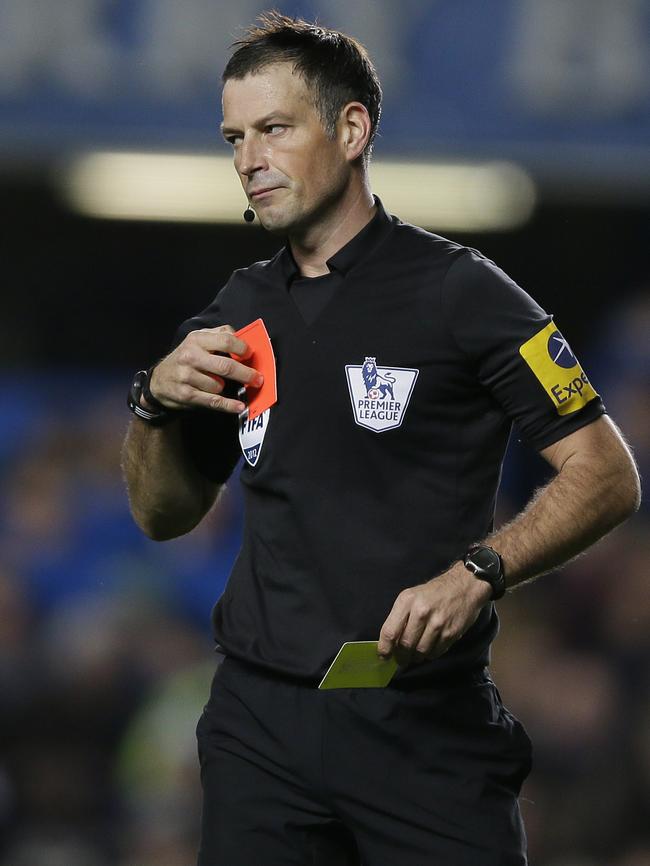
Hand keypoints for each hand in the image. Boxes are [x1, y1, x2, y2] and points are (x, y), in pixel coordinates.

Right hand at [148, 325, 262, 413]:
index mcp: (196, 340)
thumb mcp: (197, 340)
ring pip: (219, 385)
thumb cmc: (185, 359)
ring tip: (223, 385)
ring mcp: (187, 376)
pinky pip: (213, 401)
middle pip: (226, 366)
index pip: (226, 341)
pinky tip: (239, 406)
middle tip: (258, 379)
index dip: (242, 349)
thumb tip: (243, 338)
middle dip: (246, 374)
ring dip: (227, 388)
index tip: (251, 355)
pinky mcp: (187, 394)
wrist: (159, 381)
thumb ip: (219, 335)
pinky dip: (228, 405)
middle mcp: (191, 357)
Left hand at [377, 563, 491, 665]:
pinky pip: (435, 652)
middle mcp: (421, 611)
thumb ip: (400, 618)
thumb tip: (390, 643)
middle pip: (405, 645)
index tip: (384, 656)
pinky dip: (430, 654)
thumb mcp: (412, 597)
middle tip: (401, 659)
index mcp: (407, 600)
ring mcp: (438, 623)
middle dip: (401, 656)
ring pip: (420, 651)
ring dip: (416, 657)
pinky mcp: (451, 633)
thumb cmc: (434, 593)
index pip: (390, 631)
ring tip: (415, 654)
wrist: (464, 586)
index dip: (385, 648)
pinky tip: (429, 647)